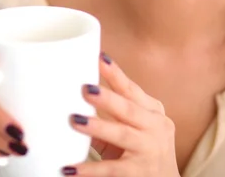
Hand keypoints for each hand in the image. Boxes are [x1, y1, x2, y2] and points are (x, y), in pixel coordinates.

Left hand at [63, 53, 179, 175]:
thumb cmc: (140, 154)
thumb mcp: (130, 131)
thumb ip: (106, 118)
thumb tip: (69, 102)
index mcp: (152, 112)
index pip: (131, 90)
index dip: (116, 74)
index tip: (100, 58)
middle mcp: (155, 128)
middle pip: (128, 109)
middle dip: (107, 98)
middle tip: (85, 89)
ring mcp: (149, 150)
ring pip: (122, 135)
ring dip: (98, 127)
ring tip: (75, 120)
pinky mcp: (138, 174)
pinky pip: (111, 170)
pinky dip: (90, 169)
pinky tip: (70, 168)